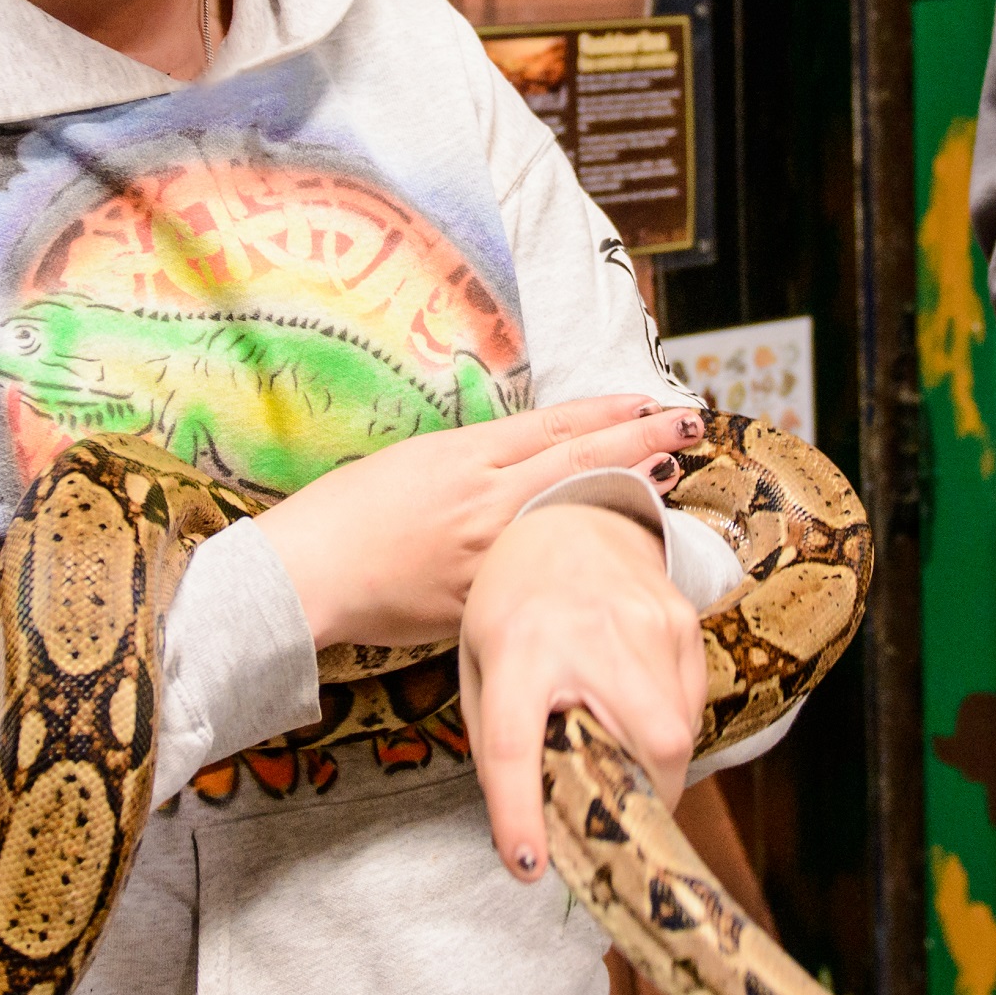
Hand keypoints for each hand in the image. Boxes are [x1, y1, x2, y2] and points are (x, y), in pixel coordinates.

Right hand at [258, 393, 703, 653]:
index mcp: (466, 456)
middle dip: (639, 438)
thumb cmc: (346, 514)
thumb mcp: (412, 465)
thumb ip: (472, 464)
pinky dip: (582, 555)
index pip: (554, 426)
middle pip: (578, 459)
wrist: (307, 570)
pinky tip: (616, 548)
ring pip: (571, 511)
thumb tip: (521, 462)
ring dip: (627, 489)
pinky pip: (542, 571)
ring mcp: (488, 548)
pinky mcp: (481, 595)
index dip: (608, 412)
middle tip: (687, 422)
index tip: (650, 399)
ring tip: (670, 471)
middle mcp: (486, 496)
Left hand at [459, 501, 707, 881]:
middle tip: (623, 821)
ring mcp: (646, 623)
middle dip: (645, 801)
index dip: (521, 814)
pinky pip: (689, 702)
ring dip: (657, 769)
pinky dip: (669, 728)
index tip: (528, 867)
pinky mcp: (681, 619)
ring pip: (678, 732)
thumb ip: (499, 741)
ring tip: (627, 764)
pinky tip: (640, 713)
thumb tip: (528, 826)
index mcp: (517, 648)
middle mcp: (587, 633)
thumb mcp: (482, 665)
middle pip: (647, 743)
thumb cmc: (514, 603)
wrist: (568, 517)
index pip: (516, 744)